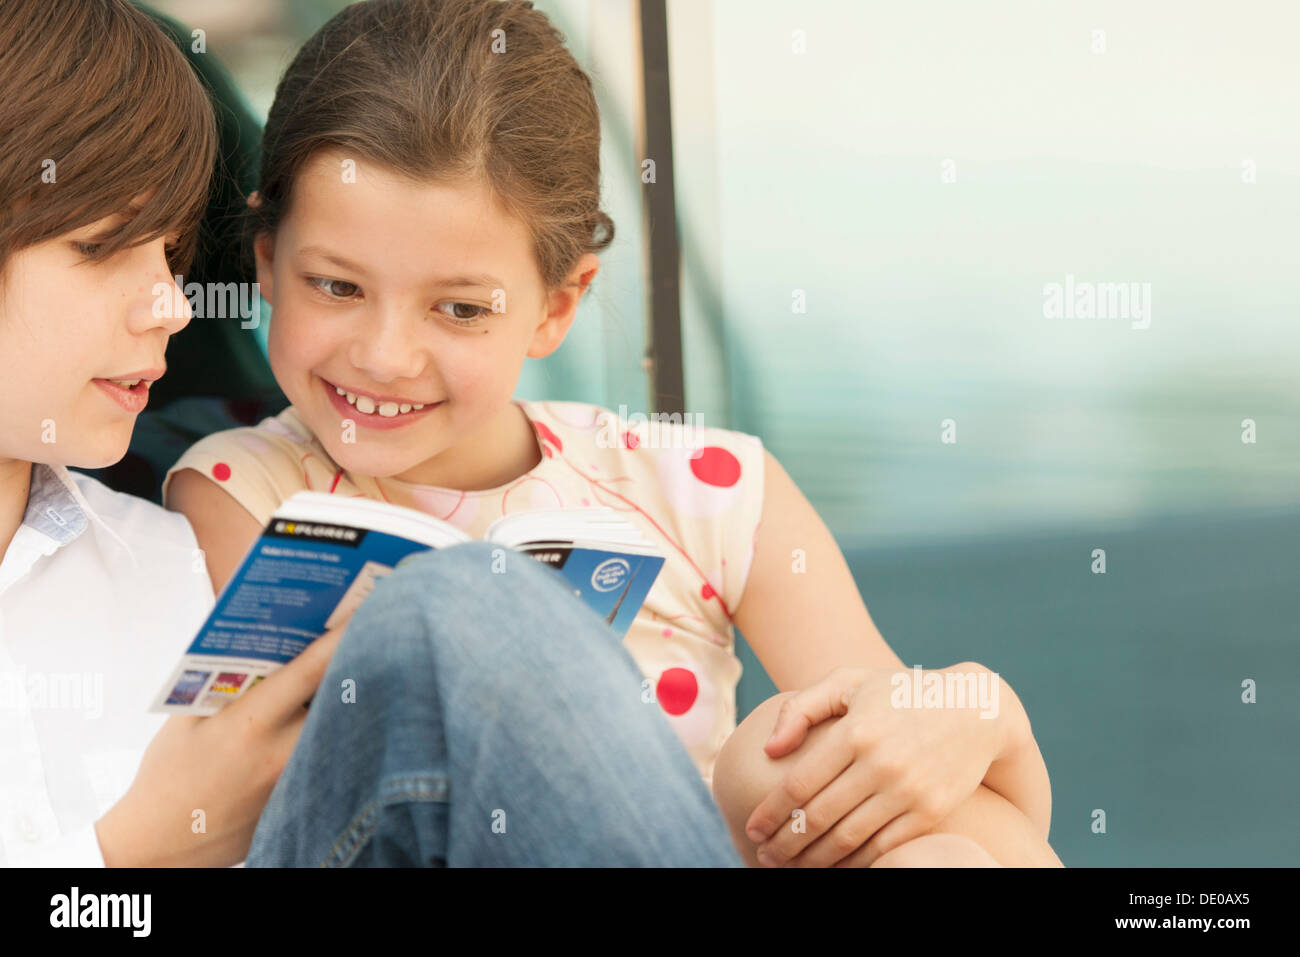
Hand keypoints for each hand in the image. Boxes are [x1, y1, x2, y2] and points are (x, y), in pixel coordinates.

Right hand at [95, 621, 349, 866]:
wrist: (162, 843)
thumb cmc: (169, 773)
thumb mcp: (187, 718)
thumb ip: (225, 679)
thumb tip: (264, 637)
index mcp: (249, 723)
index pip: (310, 670)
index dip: (340, 636)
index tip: (364, 607)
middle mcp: (282, 752)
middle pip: (337, 696)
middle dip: (355, 661)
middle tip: (373, 630)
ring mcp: (297, 780)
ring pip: (339, 726)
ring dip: (345, 698)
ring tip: (360, 666)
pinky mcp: (304, 801)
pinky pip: (330, 755)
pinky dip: (337, 732)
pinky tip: (340, 714)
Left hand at [743, 663, 1007, 866]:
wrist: (975, 708)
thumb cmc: (899, 693)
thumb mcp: (848, 682)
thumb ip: (801, 709)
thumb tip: (770, 751)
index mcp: (855, 731)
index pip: (799, 785)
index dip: (770, 813)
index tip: (753, 829)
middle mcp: (881, 763)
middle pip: (819, 818)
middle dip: (785, 843)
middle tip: (765, 856)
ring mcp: (908, 791)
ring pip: (849, 839)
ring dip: (815, 859)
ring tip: (792, 866)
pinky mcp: (931, 812)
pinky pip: (884, 848)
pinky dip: (856, 862)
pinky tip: (836, 865)